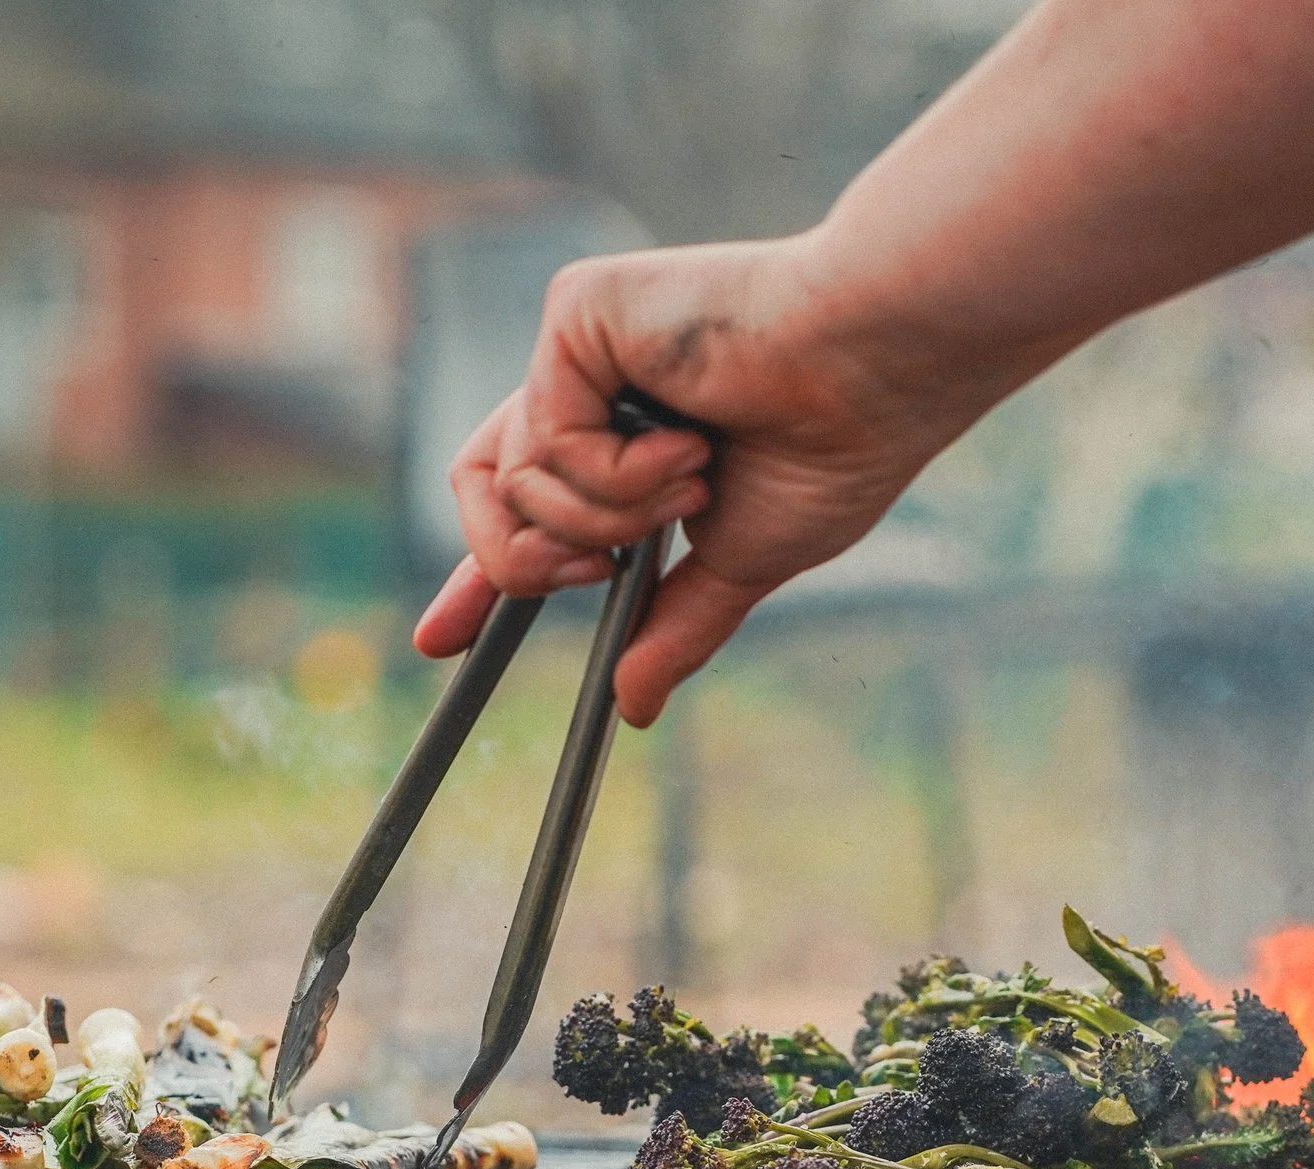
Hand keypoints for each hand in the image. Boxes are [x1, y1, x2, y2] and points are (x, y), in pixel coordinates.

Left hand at [411, 234, 975, 725]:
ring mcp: (580, 348)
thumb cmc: (836, 448)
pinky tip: (688, 441)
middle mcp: (593, 386)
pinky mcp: (575, 313)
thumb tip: (632, 711)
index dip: (476, 577)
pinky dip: (618, 472)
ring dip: (611, 517)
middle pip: (481, 494)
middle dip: (522, 561)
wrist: (874, 372)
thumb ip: (676, 625)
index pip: (525, 510)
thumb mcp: (743, 562)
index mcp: (628, 438)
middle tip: (594, 574)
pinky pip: (545, 442)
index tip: (439, 644)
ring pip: (517, 486)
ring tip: (695, 478)